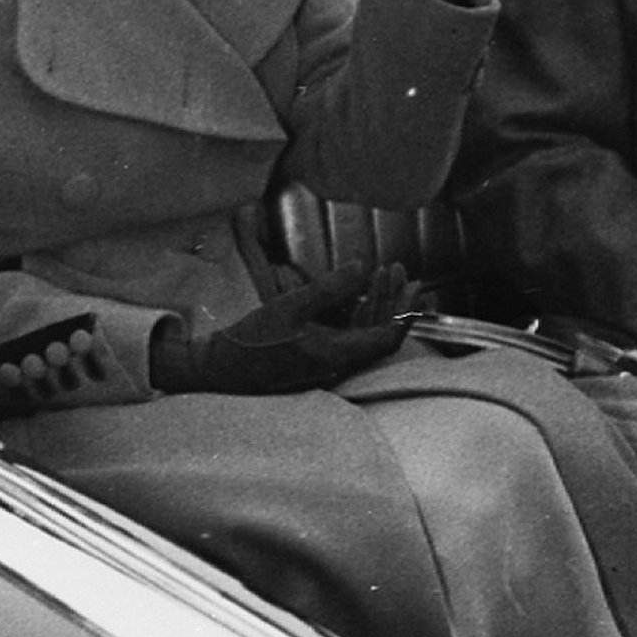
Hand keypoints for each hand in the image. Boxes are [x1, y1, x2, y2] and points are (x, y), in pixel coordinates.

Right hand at [150, 264, 418, 395]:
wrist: (223, 368)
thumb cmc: (254, 339)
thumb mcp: (290, 306)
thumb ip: (330, 288)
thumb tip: (361, 268)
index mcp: (336, 354)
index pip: (386, 339)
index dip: (404, 313)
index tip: (413, 287)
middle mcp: (338, 364)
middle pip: (378, 335)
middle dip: (393, 301)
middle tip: (401, 272)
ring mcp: (328, 364)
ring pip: (363, 335)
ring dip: (376, 305)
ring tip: (384, 275)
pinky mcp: (317, 360)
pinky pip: (347, 338)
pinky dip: (357, 315)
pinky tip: (358, 295)